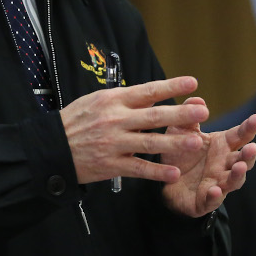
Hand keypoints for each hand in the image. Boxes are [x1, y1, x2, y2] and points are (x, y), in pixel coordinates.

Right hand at [60, 76, 209, 184]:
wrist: (53, 147)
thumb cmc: (77, 121)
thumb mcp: (97, 100)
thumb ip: (125, 99)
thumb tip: (154, 94)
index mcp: (113, 100)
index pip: (147, 91)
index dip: (171, 87)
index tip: (192, 83)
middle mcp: (115, 120)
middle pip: (153, 117)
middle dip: (180, 114)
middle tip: (202, 111)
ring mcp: (114, 143)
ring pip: (149, 143)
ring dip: (174, 143)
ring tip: (196, 142)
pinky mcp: (111, 165)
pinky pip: (138, 168)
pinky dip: (156, 171)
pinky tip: (173, 172)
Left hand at [161, 104, 255, 217]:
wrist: (166, 181)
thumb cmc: (180, 153)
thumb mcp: (180, 130)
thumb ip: (189, 116)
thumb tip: (198, 100)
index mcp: (222, 146)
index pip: (240, 135)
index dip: (250, 127)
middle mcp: (224, 164)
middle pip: (242, 160)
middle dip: (248, 155)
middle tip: (252, 148)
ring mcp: (218, 183)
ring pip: (233, 181)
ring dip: (237, 175)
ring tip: (239, 167)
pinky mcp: (206, 200)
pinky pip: (212, 199)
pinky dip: (215, 196)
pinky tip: (214, 190)